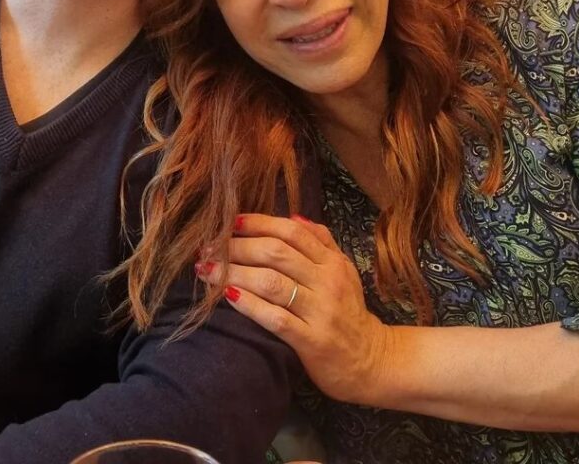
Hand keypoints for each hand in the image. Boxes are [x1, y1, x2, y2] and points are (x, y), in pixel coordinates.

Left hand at [196, 213, 393, 404]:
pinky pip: (275, 318)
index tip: (229, 222)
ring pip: (271, 283)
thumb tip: (293, 217)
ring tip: (207, 270)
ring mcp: (320, 311)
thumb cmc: (349, 313)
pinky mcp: (312, 341)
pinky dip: (249, 305)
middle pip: (276, 253)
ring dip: (234, 273)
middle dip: (237, 247)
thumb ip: (322, 242)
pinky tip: (228, 296)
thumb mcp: (344, 271)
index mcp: (332, 262)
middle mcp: (327, 282)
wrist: (370, 361)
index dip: (258, 223)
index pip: (291, 232)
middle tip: (209, 248)